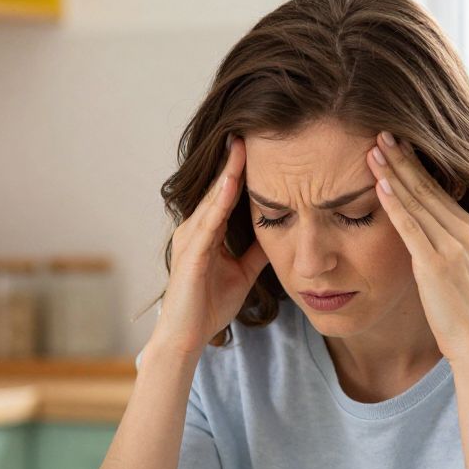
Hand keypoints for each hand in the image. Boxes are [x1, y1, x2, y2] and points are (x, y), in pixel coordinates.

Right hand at [151, 137, 269, 355]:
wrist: (187, 338)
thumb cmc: (208, 306)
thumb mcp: (242, 273)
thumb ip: (256, 251)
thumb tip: (281, 233)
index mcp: (206, 233)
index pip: (226, 195)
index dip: (241, 171)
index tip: (260, 146)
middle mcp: (193, 230)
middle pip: (217, 189)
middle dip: (233, 162)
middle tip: (249, 130)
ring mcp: (189, 240)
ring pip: (211, 199)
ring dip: (227, 173)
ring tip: (242, 146)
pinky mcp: (190, 254)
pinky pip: (208, 222)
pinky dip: (220, 201)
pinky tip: (232, 182)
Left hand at [366, 131, 468, 362]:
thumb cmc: (462, 311)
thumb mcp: (459, 268)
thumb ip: (445, 243)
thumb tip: (424, 227)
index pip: (438, 188)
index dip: (416, 164)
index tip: (397, 142)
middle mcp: (465, 232)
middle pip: (427, 187)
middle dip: (402, 158)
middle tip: (381, 132)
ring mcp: (452, 247)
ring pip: (417, 201)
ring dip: (393, 173)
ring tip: (373, 150)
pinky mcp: (436, 265)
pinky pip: (411, 228)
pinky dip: (395, 204)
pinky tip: (380, 185)